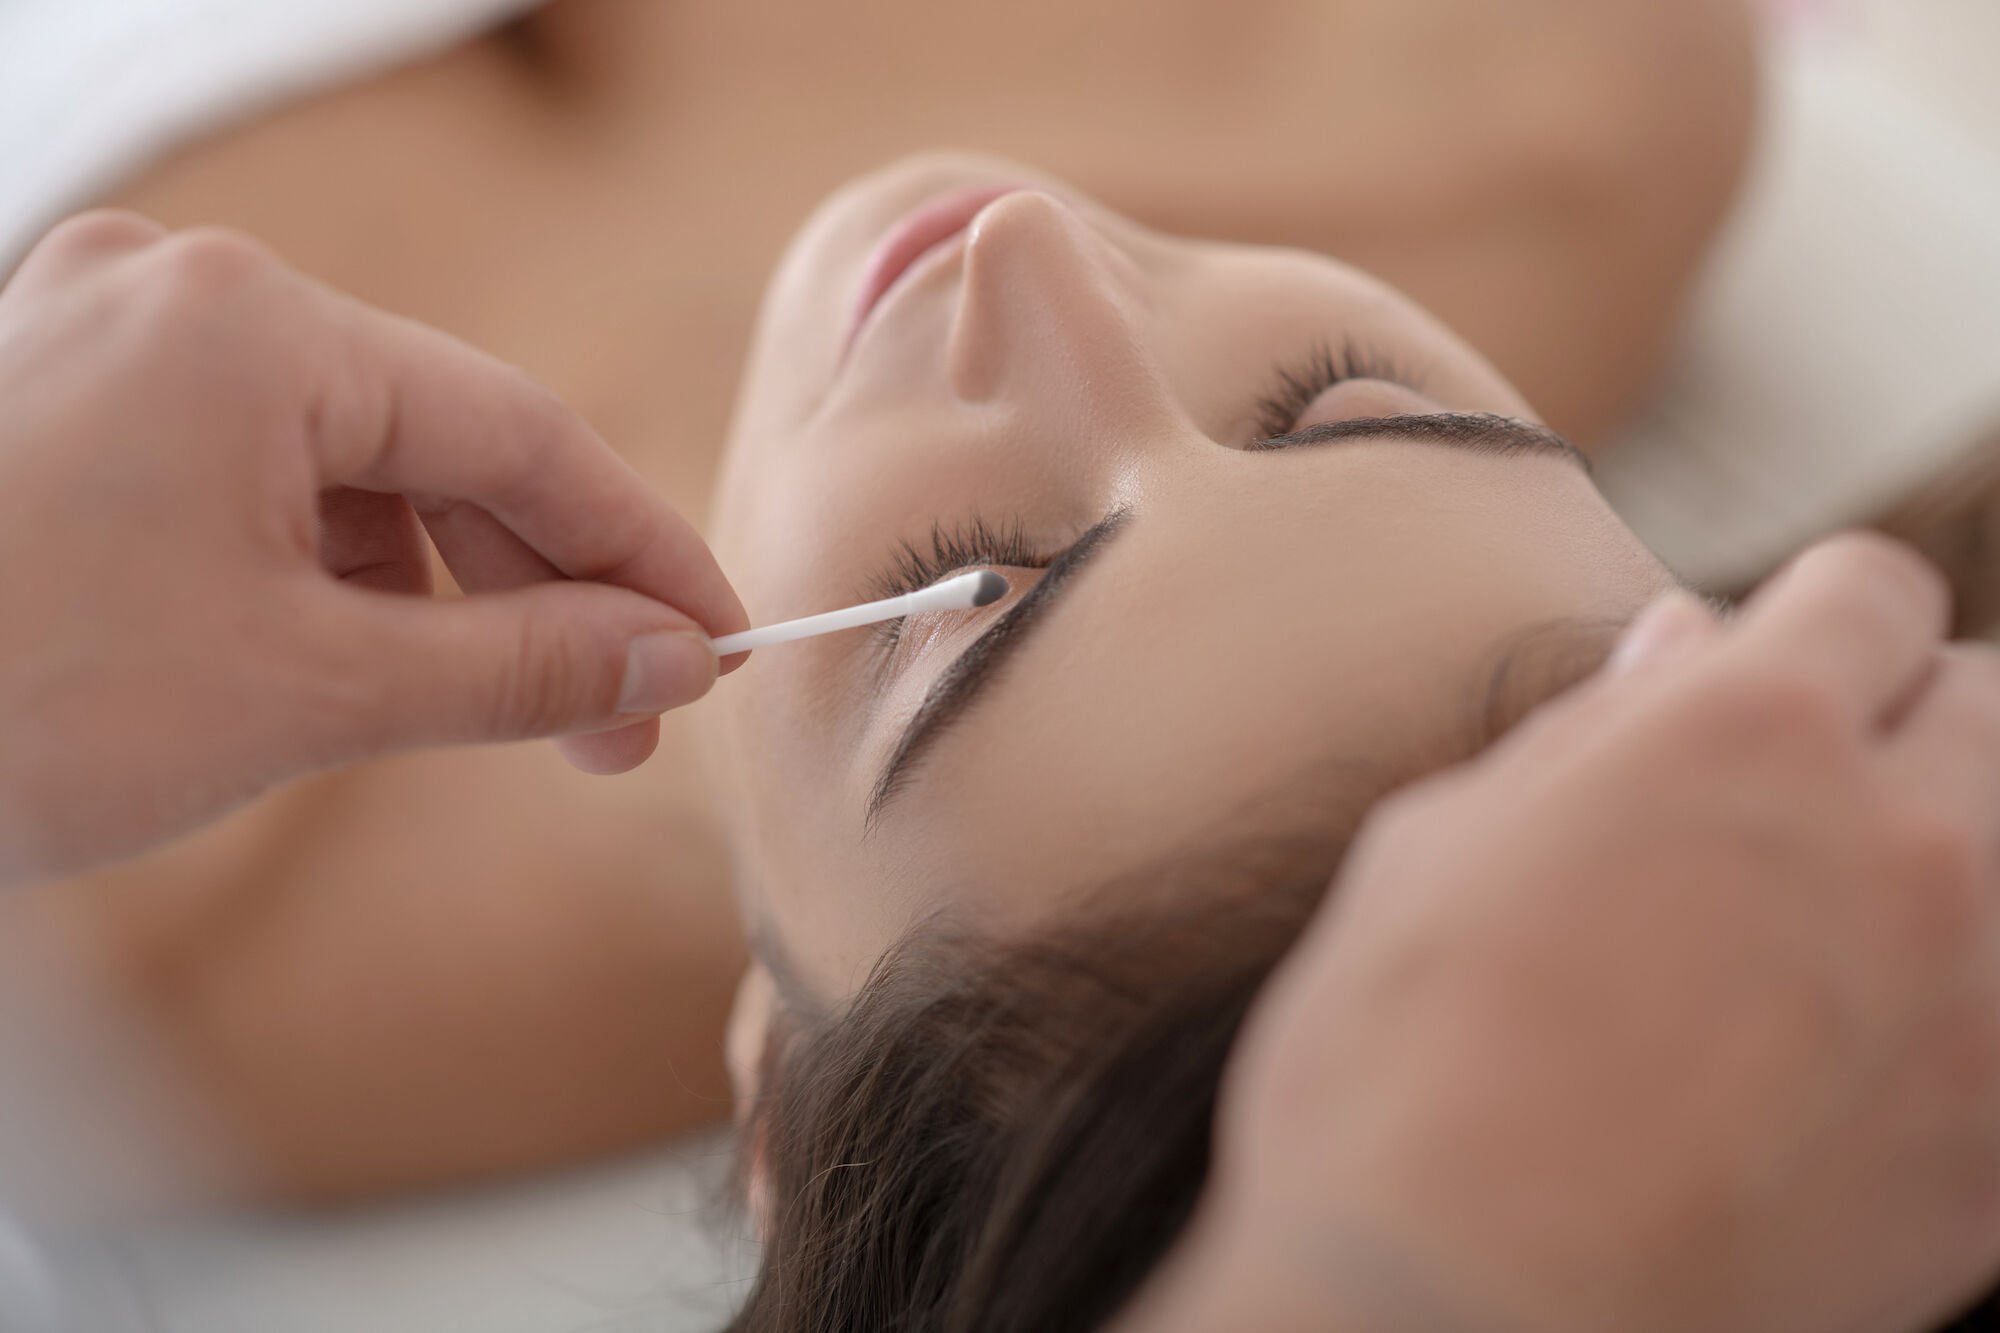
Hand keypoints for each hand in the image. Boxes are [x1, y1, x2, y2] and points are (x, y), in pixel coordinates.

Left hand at [0, 213, 747, 886]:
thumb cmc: (5, 708)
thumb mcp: (308, 691)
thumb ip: (521, 666)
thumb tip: (666, 657)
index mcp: (248, 326)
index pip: (521, 432)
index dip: (641, 550)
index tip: (718, 641)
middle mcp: (177, 294)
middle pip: (435, 439)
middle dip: (538, 592)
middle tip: (619, 724)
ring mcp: (104, 336)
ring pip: (344, 462)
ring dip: (435, 589)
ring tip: (487, 712)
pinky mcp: (62, 398)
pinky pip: (253, 472)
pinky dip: (328, 570)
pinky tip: (361, 660)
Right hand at [1136, 535, 1999, 1332]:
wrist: (1455, 1324)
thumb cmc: (1395, 1073)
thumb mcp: (1438, 852)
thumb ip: (1586, 736)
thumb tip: (1680, 651)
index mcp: (1742, 734)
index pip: (1863, 590)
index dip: (1809, 618)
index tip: (1766, 668)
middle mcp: (1900, 842)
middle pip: (1989, 703)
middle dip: (1905, 722)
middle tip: (1807, 798)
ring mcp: (1973, 1001)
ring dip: (1944, 860)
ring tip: (1833, 933)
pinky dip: (1954, 1012)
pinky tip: (1846, 1063)